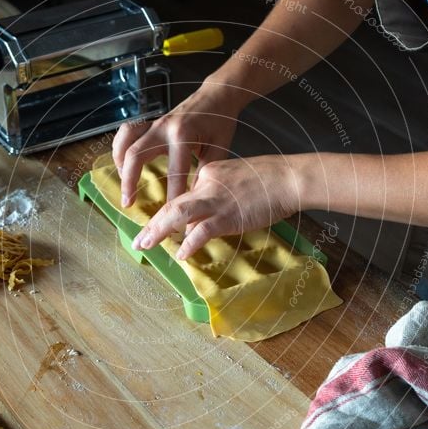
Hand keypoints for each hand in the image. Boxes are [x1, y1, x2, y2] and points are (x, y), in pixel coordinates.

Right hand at [112, 82, 241, 206]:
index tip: (171, 218)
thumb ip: (205, 175)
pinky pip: (127, 133)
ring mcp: (154, 123)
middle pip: (135, 155)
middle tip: (128, 203)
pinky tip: (124, 163)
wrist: (217, 95)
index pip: (174, 173)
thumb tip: (194, 202)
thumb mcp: (219, 149)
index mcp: (183, 135)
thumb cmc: (221, 123)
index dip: (171, 198)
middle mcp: (164, 128)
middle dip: (129, 182)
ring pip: (125, 140)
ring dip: (120, 163)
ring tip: (124, 183)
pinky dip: (121, 148)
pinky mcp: (150, 122)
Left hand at [131, 155, 303, 259]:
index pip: (184, 195)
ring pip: (178, 213)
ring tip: (145, 245)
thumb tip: (208, 218)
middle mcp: (206, 184)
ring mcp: (216, 199)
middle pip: (172, 204)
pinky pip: (202, 230)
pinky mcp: (227, 214)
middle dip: (152, 224)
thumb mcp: (238, 180)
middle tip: (139, 240)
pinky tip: (181, 255)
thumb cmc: (271, 180)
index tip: (159, 227)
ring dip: (158, 231)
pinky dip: (189, 243)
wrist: (288, 177)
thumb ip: (220, 196)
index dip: (169, 214)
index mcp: (208, 174)